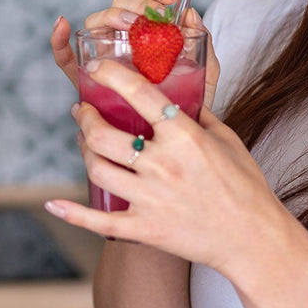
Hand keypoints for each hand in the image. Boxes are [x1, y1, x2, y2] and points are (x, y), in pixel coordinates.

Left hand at [45, 57, 286, 277]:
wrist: (254, 239)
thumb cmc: (245, 186)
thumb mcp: (227, 139)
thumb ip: (199, 114)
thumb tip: (180, 92)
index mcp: (184, 137)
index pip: (139, 94)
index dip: (111, 76)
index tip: (96, 67)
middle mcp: (163, 165)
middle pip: (103, 135)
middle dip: (85, 117)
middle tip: (82, 110)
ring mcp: (151, 198)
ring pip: (97, 169)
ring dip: (84, 151)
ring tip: (84, 141)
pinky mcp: (145, 228)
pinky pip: (99, 221)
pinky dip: (72, 213)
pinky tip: (53, 204)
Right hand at [52, 0, 219, 107]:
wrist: (174, 141)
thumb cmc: (187, 106)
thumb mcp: (202, 74)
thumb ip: (202, 45)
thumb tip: (190, 13)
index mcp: (147, 32)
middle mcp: (122, 39)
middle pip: (120, 5)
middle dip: (137, 3)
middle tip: (156, 14)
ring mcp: (102, 56)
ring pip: (97, 22)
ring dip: (112, 15)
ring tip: (131, 23)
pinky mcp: (86, 77)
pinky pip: (66, 58)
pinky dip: (58, 40)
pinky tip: (62, 24)